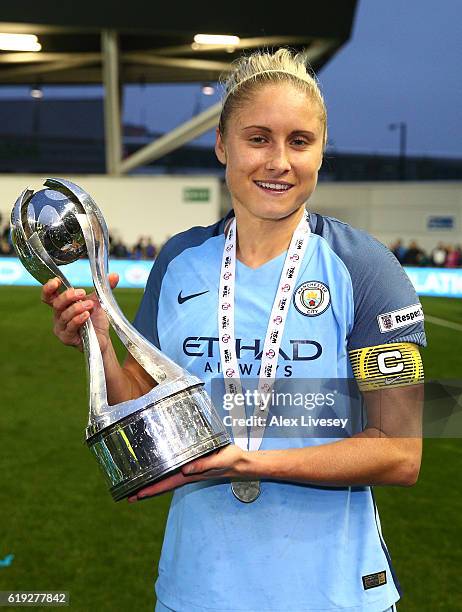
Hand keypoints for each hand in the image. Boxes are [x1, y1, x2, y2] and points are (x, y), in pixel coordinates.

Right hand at [41, 273, 118, 352]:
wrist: (102, 338)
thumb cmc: (95, 319)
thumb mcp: (99, 301)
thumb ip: (104, 288)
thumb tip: (115, 275)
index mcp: (62, 305)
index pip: (48, 296)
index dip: (49, 288)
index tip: (57, 281)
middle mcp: (58, 315)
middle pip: (56, 303)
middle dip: (68, 296)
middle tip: (82, 292)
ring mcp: (61, 327)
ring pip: (64, 315)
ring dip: (77, 308)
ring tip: (90, 305)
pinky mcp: (66, 338)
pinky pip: (70, 327)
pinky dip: (78, 319)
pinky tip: (86, 315)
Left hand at [128, 444, 247, 501]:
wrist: (240, 462)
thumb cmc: (230, 460)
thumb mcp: (218, 461)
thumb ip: (203, 465)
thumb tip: (185, 470)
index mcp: (190, 475)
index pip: (165, 484)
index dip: (150, 490)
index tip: (135, 495)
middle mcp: (186, 474)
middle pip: (162, 484)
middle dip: (145, 490)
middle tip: (127, 495)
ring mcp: (189, 471)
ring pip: (166, 479)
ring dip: (152, 483)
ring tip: (136, 486)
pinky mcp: (192, 464)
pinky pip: (174, 470)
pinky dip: (163, 473)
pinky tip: (158, 470)